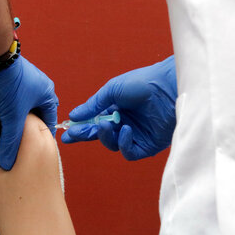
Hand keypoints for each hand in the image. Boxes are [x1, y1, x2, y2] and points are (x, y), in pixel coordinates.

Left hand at [0, 55, 57, 169]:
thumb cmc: (8, 83)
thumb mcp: (11, 116)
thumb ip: (11, 140)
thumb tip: (8, 162)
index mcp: (48, 94)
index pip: (49, 122)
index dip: (41, 137)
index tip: (33, 150)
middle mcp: (41, 86)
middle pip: (38, 113)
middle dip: (30, 127)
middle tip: (21, 142)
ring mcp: (27, 79)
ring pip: (26, 104)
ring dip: (20, 115)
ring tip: (11, 128)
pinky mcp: (14, 76)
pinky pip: (17, 96)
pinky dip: (12, 106)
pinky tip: (3, 112)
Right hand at [62, 56, 176, 159]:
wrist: (169, 86)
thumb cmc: (142, 82)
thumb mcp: (112, 90)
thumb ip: (93, 105)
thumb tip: (74, 116)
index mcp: (115, 109)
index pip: (93, 122)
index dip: (79, 128)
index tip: (66, 133)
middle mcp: (124, 123)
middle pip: (100, 135)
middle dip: (85, 135)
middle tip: (74, 135)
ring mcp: (136, 135)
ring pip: (112, 144)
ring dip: (106, 137)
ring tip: (108, 125)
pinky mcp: (148, 145)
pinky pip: (129, 152)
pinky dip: (124, 144)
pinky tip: (126, 130)